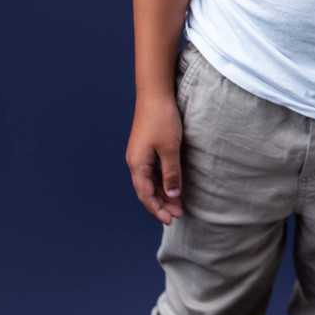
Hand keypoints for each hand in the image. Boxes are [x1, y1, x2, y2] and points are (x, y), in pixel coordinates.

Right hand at [126, 93, 183, 223]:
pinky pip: (153, 172)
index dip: (157, 209)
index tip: (170, 219)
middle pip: (147, 190)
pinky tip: (173, 185)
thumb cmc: (162, 120)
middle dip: (162, 204)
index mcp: (138, 164)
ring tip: (178, 203)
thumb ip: (171, 173)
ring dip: (163, 193)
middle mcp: (135, 162)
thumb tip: (173, 195)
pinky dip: (162, 181)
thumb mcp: (170, 149)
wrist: (155, 94)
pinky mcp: (146, 148)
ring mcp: (140, 155)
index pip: (145, 195)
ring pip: (150, 182)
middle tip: (178, 214)